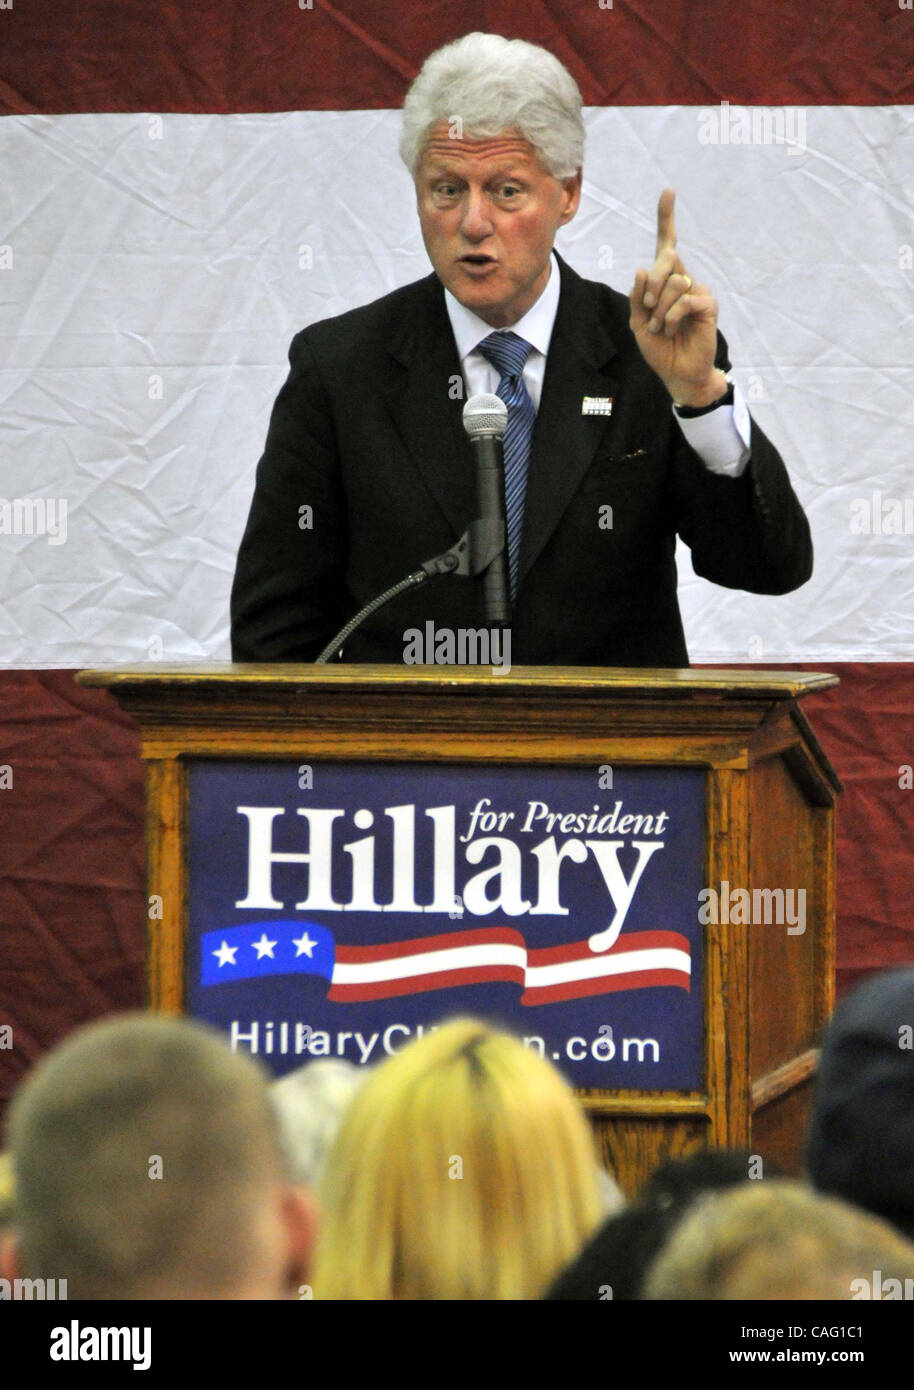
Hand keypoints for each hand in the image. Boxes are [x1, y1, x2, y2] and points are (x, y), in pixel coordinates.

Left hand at [629, 189, 724, 405]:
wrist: (676, 373)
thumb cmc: (658, 347)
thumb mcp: (637, 322)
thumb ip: (637, 297)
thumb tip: (642, 269)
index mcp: (665, 281)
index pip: (667, 245)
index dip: (667, 219)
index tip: (668, 192)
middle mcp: (683, 280)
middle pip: (667, 259)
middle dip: (652, 284)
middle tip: (647, 307)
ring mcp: (697, 291)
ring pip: (675, 281)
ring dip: (659, 308)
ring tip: (659, 326)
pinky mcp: (708, 305)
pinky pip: (686, 299)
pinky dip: (671, 317)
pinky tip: (669, 329)